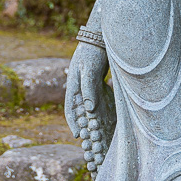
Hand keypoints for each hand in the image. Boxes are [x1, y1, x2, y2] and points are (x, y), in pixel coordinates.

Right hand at [64, 43, 113, 170]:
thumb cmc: (93, 52)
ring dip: (94, 122)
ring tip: (100, 135)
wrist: (101, 39)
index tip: (77, 136)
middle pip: (80, 112)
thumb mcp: (89, 70)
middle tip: (89, 141)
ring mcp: (89, 88)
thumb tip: (88, 109)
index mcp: (72, 86)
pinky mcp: (98, 85)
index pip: (69, 109)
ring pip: (90, 109)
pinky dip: (103, 111)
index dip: (72, 123)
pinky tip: (111, 120)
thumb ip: (88, 89)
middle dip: (84, 126)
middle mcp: (79, 90)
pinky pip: (100, 101)